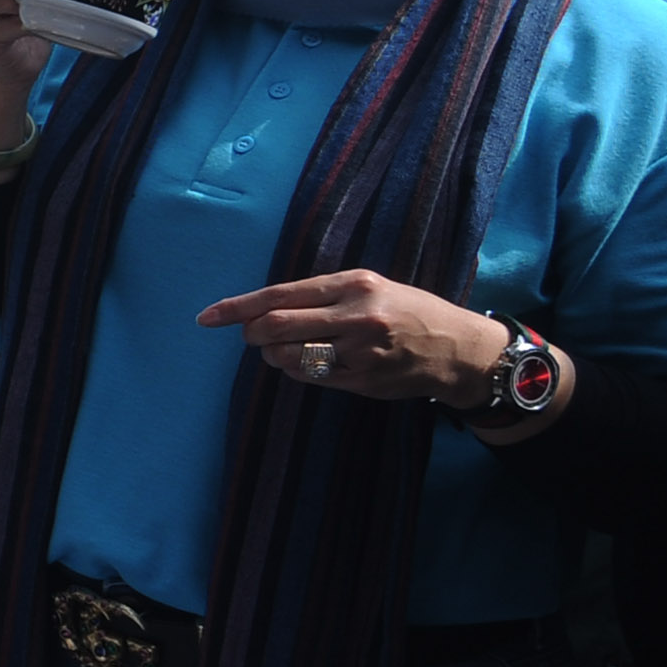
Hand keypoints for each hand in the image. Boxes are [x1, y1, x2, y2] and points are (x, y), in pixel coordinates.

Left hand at [199, 271, 526, 407]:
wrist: (459, 348)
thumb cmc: (407, 311)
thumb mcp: (369, 287)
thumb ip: (319, 295)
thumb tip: (260, 309)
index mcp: (354, 285)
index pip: (279, 295)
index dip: (237, 308)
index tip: (207, 317)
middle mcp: (356, 317)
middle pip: (275, 328)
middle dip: (252, 334)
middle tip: (252, 336)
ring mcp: (361, 352)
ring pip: (288, 357)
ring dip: (273, 356)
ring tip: (287, 349)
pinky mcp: (364, 381)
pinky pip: (310, 378)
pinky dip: (297, 371)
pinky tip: (310, 363)